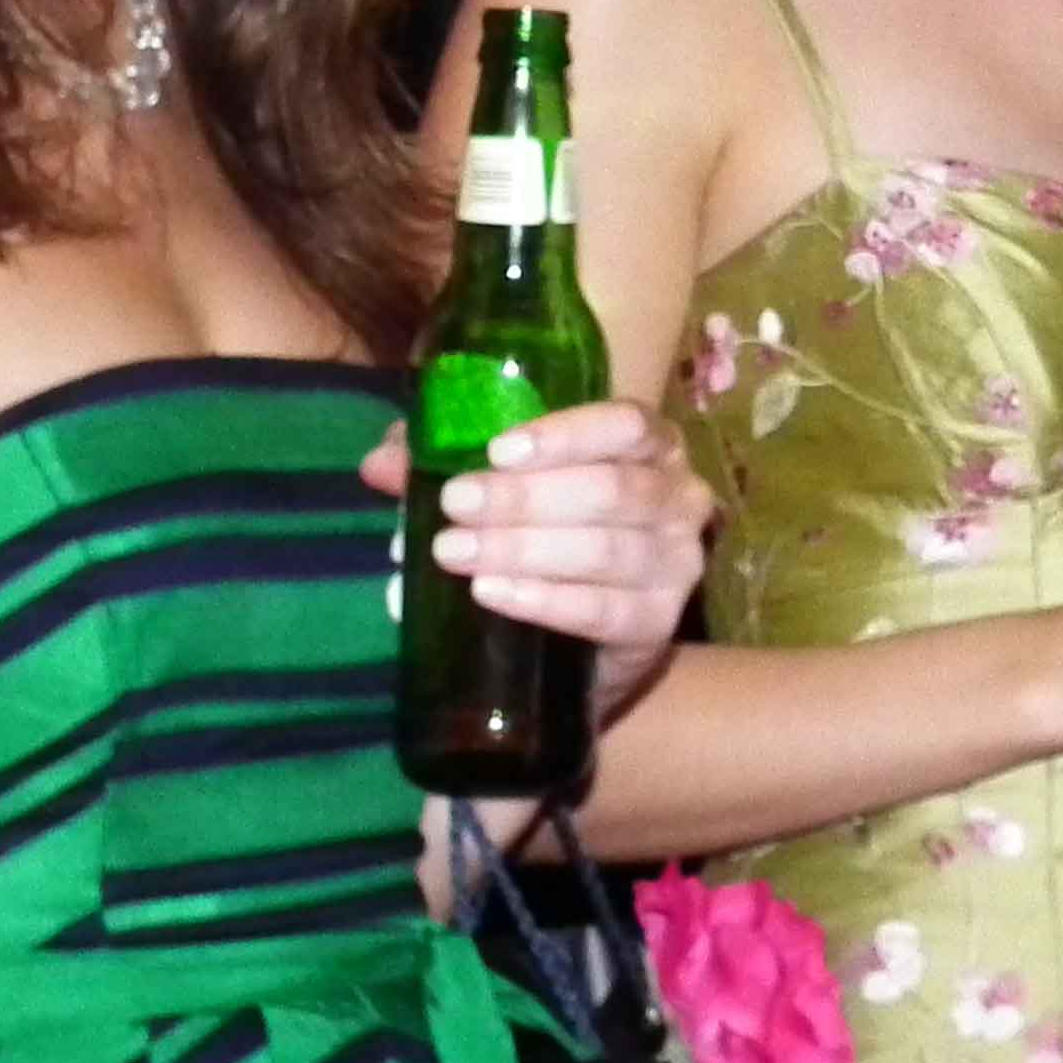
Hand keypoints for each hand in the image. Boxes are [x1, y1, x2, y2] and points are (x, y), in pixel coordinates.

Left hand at [361, 401, 715, 716]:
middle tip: (455, 504)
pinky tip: (493, 594)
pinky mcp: (659, 623)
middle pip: (610, 490)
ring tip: (455, 552)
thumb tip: (382, 462)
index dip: (565, 435)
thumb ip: (450, 464)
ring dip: (524, 549)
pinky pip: (603, 609)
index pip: (626, 424)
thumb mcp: (511, 489)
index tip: (497, 450)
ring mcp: (677, 563)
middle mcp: (680, 497)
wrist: (586, 638)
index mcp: (652, 446)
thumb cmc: (554, 535)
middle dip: (524, 498)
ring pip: (606, 549)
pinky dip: (545, 600)